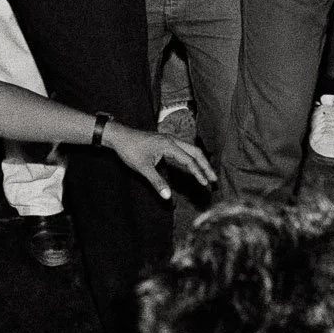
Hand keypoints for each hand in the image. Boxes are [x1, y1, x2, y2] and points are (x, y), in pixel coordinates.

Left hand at [101, 121, 217, 198]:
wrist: (119, 136)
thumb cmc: (130, 150)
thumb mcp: (143, 168)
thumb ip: (156, 182)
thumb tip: (167, 196)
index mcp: (169, 145)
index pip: (189, 160)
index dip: (198, 173)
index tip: (206, 184)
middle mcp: (172, 140)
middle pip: (195, 152)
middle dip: (205, 165)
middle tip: (214, 179)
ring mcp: (169, 139)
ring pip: (190, 149)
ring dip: (199, 161)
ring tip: (207, 173)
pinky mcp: (165, 141)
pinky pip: (183, 149)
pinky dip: (191, 158)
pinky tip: (192, 166)